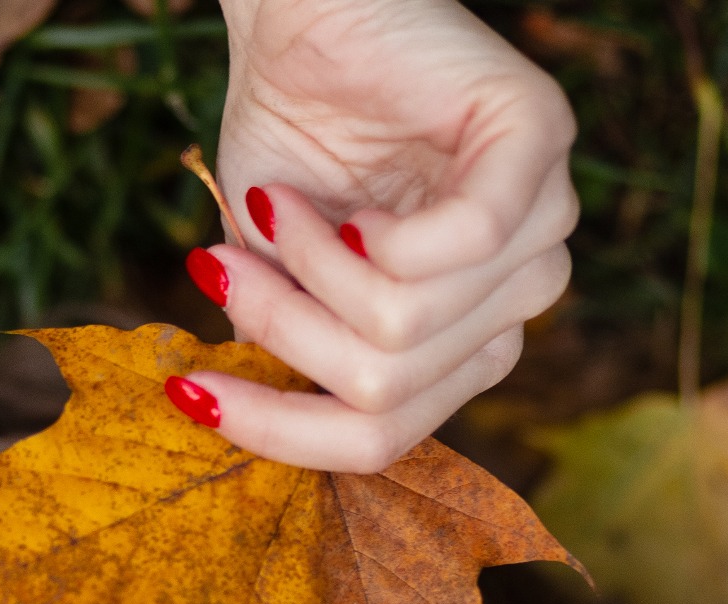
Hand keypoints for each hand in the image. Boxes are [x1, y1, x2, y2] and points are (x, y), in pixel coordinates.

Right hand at [180, 0, 576, 472]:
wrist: (297, 9)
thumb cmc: (290, 133)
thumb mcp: (274, 272)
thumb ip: (287, 355)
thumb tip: (244, 432)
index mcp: (462, 338)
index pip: (386, 437)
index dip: (279, 430)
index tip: (188, 390)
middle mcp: (515, 294)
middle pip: (386, 392)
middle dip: (283, 333)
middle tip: (217, 264)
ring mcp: (540, 225)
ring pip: (406, 332)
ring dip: (309, 273)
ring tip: (269, 209)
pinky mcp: (538, 142)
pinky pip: (456, 249)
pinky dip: (367, 238)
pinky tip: (330, 202)